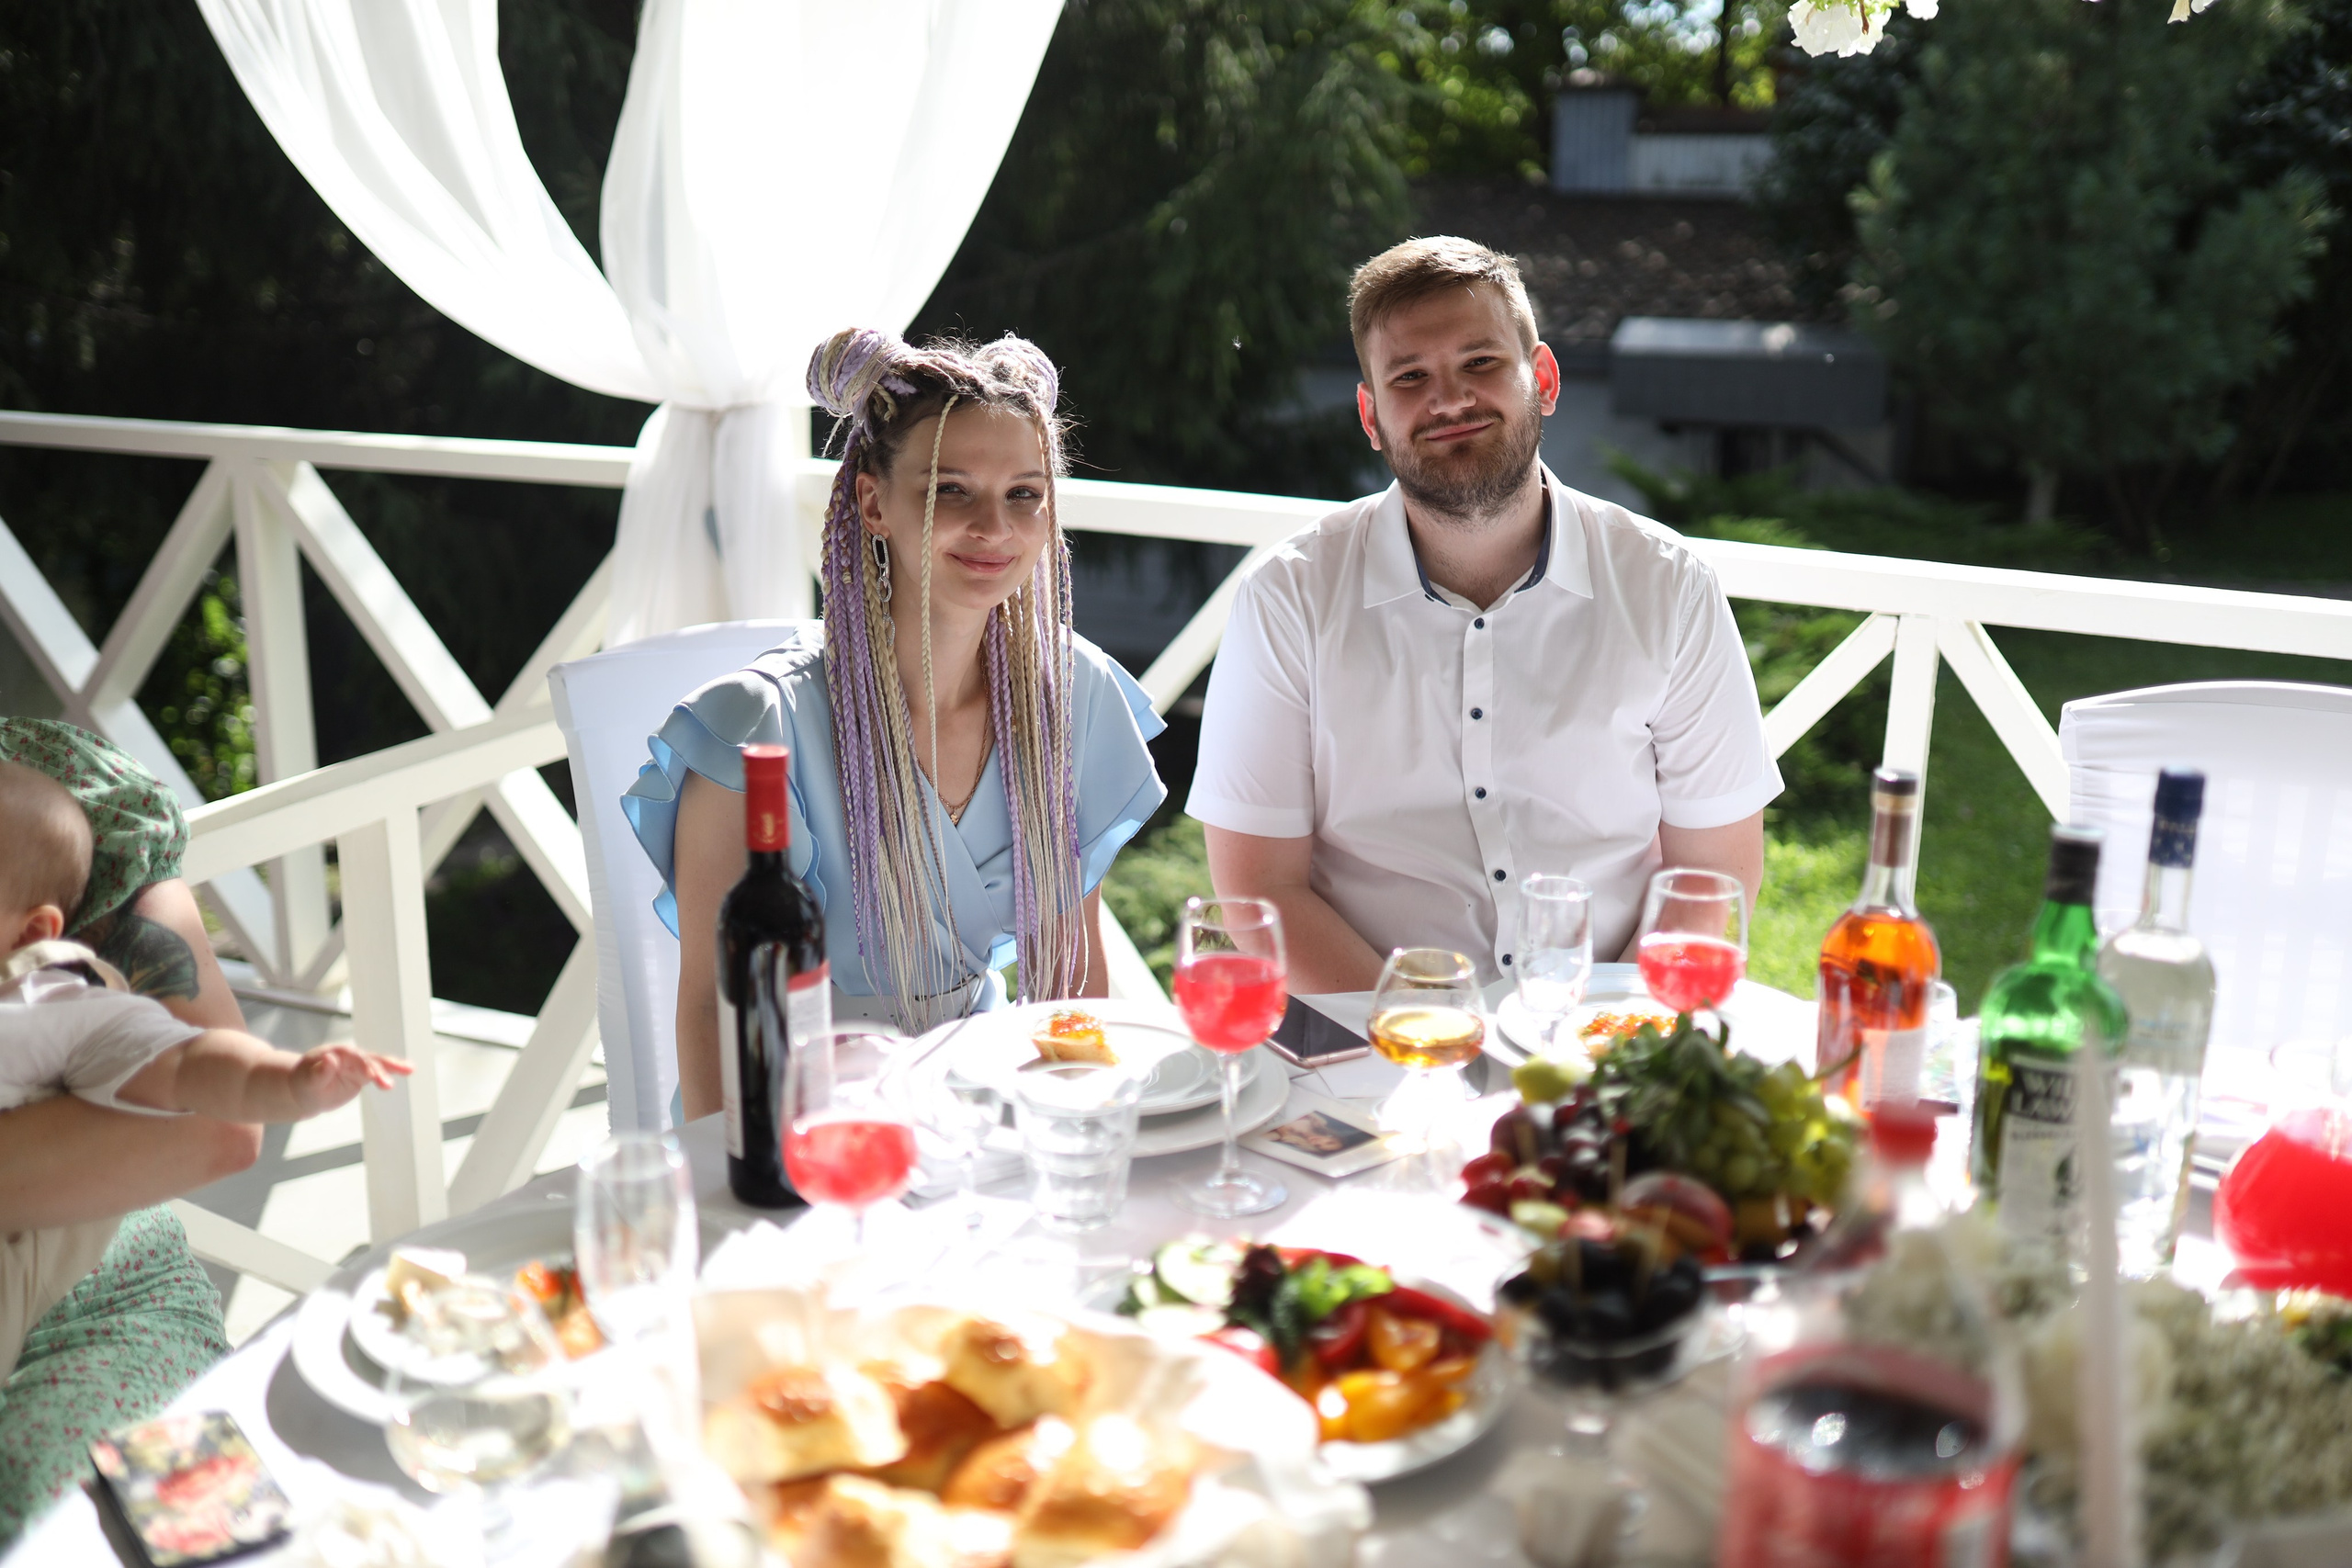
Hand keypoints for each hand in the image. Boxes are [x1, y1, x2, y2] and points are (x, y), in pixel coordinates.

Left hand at [290, 1044, 413, 1115]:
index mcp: (335, 1053)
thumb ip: (319, 1072)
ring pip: (378, 1063)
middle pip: (368, 1059)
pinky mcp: (363, 1074)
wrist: (305, 1090)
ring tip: (410, 1069)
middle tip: (388, 1084)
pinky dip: (394, 1070)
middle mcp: (349, 1056)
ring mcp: (358, 1064)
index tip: (370, 1075)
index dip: (362, 1065)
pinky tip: (408, 1069)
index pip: (352, 1057)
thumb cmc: (304, 1085)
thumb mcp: (307, 1081)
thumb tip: (330, 1059)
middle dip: (380, 1069)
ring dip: (393, 1066)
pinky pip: (380, 1071)